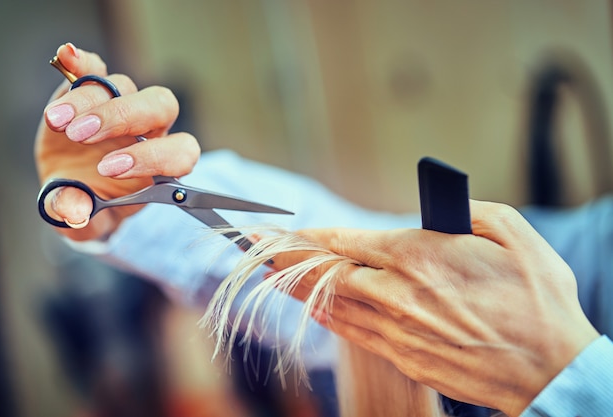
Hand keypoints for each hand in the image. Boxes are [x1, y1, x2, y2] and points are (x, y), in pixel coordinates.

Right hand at [35, 43, 199, 240]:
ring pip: (123, 86)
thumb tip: (73, 208)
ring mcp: (123, 106)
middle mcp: (151, 131)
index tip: (110, 168)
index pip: (179, 153)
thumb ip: (78, 215)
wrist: (73, 189)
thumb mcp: (84, 220)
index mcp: (162, 167)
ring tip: (57, 123)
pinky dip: (83, 62)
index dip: (152, 157)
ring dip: (90, 100)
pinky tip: (66, 57)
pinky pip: (96, 68)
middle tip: (81, 136)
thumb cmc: (91, 205)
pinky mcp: (94, 90)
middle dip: (122, 118)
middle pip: (160, 107)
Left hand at [273, 200, 599, 415]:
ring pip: (335, 303)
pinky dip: (330, 319)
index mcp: (420, 255)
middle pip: (330, 272)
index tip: (284, 230)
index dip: (311, 235)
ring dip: (299, 289)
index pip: (348, 241)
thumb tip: (435, 211)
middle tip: (258, 249)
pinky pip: (355, 334)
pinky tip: (313, 310)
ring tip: (272, 276)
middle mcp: (400, 292)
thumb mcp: (512, 232)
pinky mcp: (405, 356)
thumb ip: (465, 211)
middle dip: (289, 259)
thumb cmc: (537, 299)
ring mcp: (399, 328)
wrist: (550, 369)